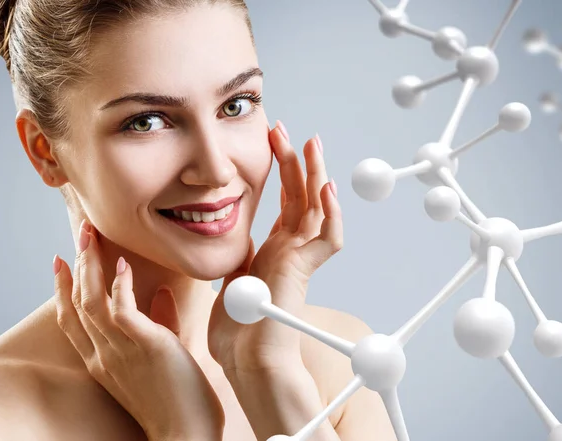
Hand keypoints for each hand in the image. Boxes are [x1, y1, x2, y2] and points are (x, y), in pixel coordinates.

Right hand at [53, 220, 224, 440]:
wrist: (185, 433)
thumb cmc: (176, 397)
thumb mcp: (161, 354)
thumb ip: (158, 324)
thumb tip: (161, 294)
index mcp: (104, 359)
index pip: (72, 319)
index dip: (63, 289)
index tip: (61, 262)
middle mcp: (104, 355)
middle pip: (78, 302)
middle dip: (76, 264)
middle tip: (81, 233)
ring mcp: (122, 352)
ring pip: (92, 302)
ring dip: (90, 265)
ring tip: (92, 236)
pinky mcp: (147, 347)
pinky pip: (122, 311)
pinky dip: (119, 286)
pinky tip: (122, 265)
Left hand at [208, 122, 342, 374]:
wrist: (246, 361)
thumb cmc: (238, 329)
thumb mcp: (234, 281)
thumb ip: (239, 259)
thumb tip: (231, 243)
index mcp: (276, 250)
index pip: (285, 202)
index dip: (282, 171)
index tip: (273, 143)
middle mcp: (291, 250)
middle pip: (300, 196)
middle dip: (294, 161)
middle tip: (284, 130)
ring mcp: (300, 259)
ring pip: (316, 209)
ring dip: (314, 175)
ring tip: (310, 142)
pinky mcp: (304, 272)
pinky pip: (327, 240)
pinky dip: (330, 214)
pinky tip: (326, 188)